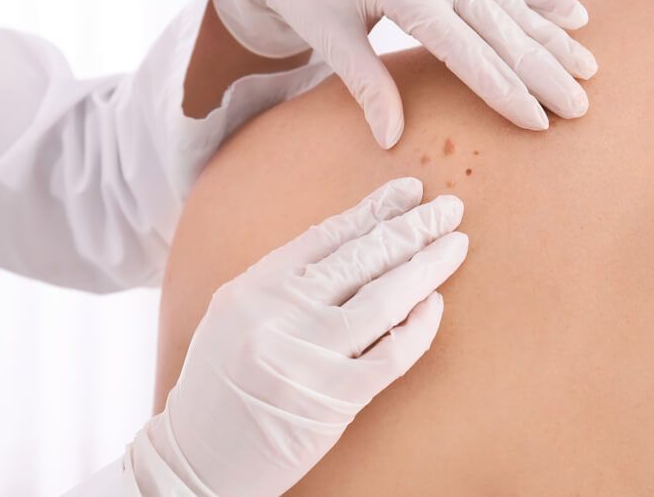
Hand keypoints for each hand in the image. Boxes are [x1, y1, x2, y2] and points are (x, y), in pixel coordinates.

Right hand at [134, 178, 466, 496]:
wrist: (197, 462)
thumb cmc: (222, 386)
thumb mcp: (236, 316)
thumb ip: (287, 280)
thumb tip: (356, 238)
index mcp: (254, 288)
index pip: (327, 235)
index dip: (374, 208)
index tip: (410, 190)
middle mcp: (278, 314)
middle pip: (361, 258)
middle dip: (412, 227)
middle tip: (450, 207)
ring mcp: (306, 357)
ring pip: (384, 299)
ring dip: (427, 266)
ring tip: (456, 244)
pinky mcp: (332, 399)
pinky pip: (390, 354)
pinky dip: (419, 327)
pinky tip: (435, 304)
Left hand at [212, 0, 596, 147]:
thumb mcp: (327, 36)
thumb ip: (364, 84)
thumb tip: (392, 140)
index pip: (463, 48)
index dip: (502, 87)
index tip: (536, 120)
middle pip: (499, 26)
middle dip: (542, 70)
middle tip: (580, 108)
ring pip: (511, 2)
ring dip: (552, 37)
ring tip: (590, 70)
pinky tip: (577, 15)